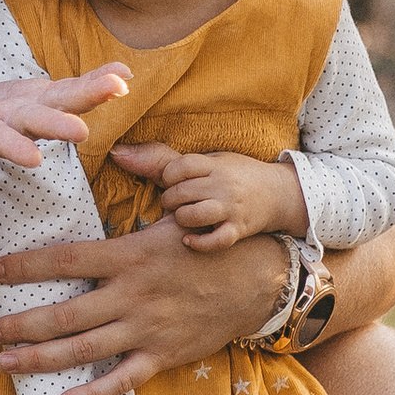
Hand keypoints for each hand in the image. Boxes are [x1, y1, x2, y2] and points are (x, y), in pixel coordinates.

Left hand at [0, 211, 287, 394]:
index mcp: (129, 256)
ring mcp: (146, 328)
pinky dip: (91, 394)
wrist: (257, 280)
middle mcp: (132, 295)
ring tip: (4, 363)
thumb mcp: (172, 212)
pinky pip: (121, 379)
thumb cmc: (206, 243)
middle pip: (65, 314)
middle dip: (20, 324)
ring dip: (39, 359)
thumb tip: (115, 154)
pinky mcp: (162, 354)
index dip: (26, 265)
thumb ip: (140, 189)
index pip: (65, 260)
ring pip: (84, 350)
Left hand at [143, 146, 306, 249]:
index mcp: (213, 164)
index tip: (171, 182)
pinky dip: (199, 243)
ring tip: (182, 219)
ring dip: (181, 220)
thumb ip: (163, 159)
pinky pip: (215, 240)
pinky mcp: (239, 231)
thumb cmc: (232, 176)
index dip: (167, 177)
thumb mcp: (205, 162)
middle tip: (175, 204)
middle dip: (170, 201)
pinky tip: (189, 240)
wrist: (279, 194)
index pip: (180, 167)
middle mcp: (223, 185)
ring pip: (193, 215)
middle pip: (181, 193)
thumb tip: (115, 152)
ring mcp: (232, 209)